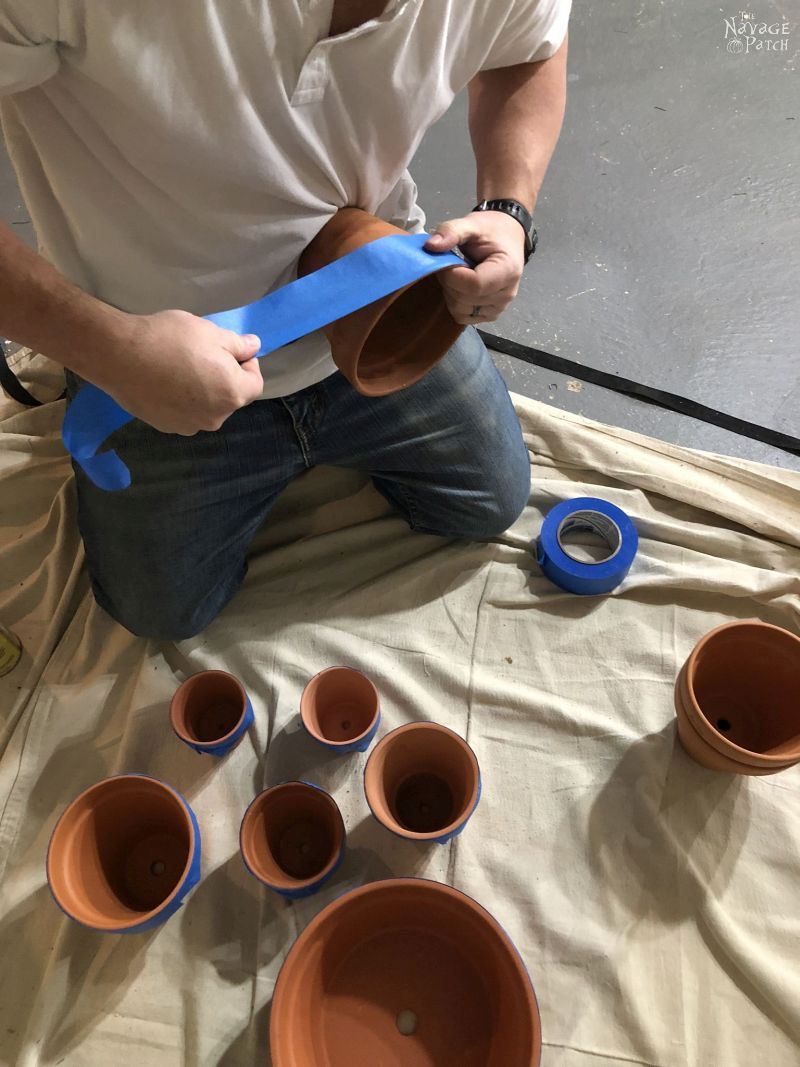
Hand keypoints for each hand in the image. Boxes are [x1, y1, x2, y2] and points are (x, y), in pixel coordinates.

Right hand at [95, 309, 263, 434]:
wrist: (119, 356)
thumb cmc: (170, 339)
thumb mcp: (211, 332)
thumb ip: (239, 345)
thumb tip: (254, 347)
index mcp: (232, 394)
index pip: (255, 383)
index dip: (248, 364)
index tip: (231, 350)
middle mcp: (215, 417)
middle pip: (230, 397)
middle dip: (224, 378)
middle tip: (202, 355)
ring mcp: (190, 426)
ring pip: (207, 407)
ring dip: (203, 391)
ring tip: (180, 368)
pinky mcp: (167, 427)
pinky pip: (184, 413)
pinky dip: (182, 400)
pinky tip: (164, 381)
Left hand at [424, 210, 525, 324]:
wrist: (507, 237)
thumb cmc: (491, 231)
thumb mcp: (472, 224)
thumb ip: (452, 231)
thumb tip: (430, 246)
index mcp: (507, 271)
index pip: (473, 285)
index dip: (451, 275)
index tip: (444, 261)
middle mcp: (506, 294)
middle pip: (464, 299)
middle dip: (449, 282)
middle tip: (451, 264)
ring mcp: (499, 307)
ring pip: (460, 310)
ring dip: (450, 292)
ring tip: (458, 273)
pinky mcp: (490, 314)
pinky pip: (463, 317)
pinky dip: (455, 302)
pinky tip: (461, 286)